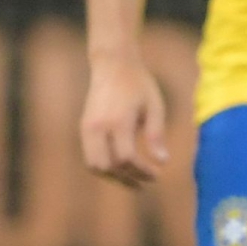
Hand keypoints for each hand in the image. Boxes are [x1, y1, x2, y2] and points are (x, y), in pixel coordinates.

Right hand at [78, 54, 169, 187]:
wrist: (112, 64)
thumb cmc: (138, 84)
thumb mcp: (154, 106)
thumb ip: (156, 135)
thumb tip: (162, 162)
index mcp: (118, 120)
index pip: (126, 158)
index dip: (142, 171)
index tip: (157, 174)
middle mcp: (98, 126)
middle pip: (106, 167)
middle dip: (126, 179)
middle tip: (144, 182)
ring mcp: (87, 127)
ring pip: (94, 165)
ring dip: (113, 176)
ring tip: (132, 179)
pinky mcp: (84, 127)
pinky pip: (90, 156)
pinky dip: (104, 166)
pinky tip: (121, 166)